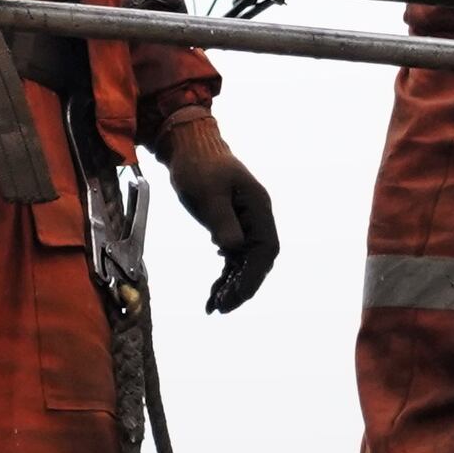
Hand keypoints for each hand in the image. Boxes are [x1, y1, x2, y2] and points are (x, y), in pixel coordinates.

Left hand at [154, 111, 281, 311]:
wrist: (188, 146)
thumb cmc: (199, 165)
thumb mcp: (208, 193)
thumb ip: (222, 221)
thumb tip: (233, 250)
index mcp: (258, 207)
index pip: (265, 250)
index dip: (253, 276)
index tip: (235, 295)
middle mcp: (256, 217)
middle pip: (257, 260)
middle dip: (242, 286)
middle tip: (221, 307)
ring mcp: (245, 222)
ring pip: (245, 262)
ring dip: (232, 284)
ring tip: (213, 305)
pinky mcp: (230, 225)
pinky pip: (233, 256)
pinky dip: (225, 274)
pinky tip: (215, 290)